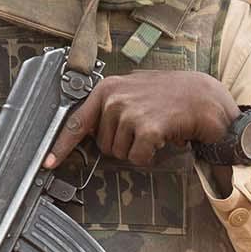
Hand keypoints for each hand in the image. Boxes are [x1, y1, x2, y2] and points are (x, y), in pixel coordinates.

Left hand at [43, 71, 239, 169]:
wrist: (203, 96)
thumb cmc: (171, 94)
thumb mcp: (134, 90)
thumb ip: (111, 105)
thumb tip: (88, 129)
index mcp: (107, 89)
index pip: (76, 122)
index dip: (60, 146)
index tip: (47, 162)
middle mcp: (114, 99)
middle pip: (103, 145)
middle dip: (123, 143)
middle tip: (144, 128)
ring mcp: (129, 113)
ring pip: (120, 153)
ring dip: (138, 148)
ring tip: (155, 129)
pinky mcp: (146, 128)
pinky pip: (137, 158)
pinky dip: (150, 155)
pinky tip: (162, 138)